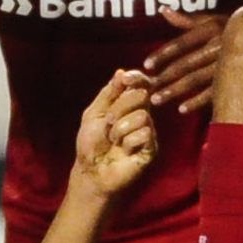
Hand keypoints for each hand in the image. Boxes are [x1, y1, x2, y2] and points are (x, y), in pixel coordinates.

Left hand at [72, 70, 158, 195]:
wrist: (91, 170)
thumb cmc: (90, 143)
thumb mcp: (94, 113)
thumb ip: (108, 94)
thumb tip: (121, 72)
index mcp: (128, 104)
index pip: (141, 84)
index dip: (137, 78)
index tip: (126, 79)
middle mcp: (141, 115)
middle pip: (141, 95)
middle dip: (120, 107)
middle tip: (108, 122)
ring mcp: (148, 131)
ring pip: (143, 116)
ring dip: (121, 128)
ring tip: (114, 140)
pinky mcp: (152, 148)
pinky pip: (145, 133)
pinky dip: (128, 141)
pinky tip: (124, 151)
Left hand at [143, 9, 227, 113]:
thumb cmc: (234, 29)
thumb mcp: (214, 20)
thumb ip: (187, 20)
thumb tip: (163, 10)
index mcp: (211, 30)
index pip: (182, 43)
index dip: (163, 54)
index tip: (146, 65)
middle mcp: (217, 47)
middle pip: (186, 64)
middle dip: (165, 76)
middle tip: (147, 87)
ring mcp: (226, 65)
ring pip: (196, 80)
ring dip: (175, 91)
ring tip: (156, 99)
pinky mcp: (234, 80)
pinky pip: (213, 93)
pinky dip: (197, 102)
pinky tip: (181, 109)